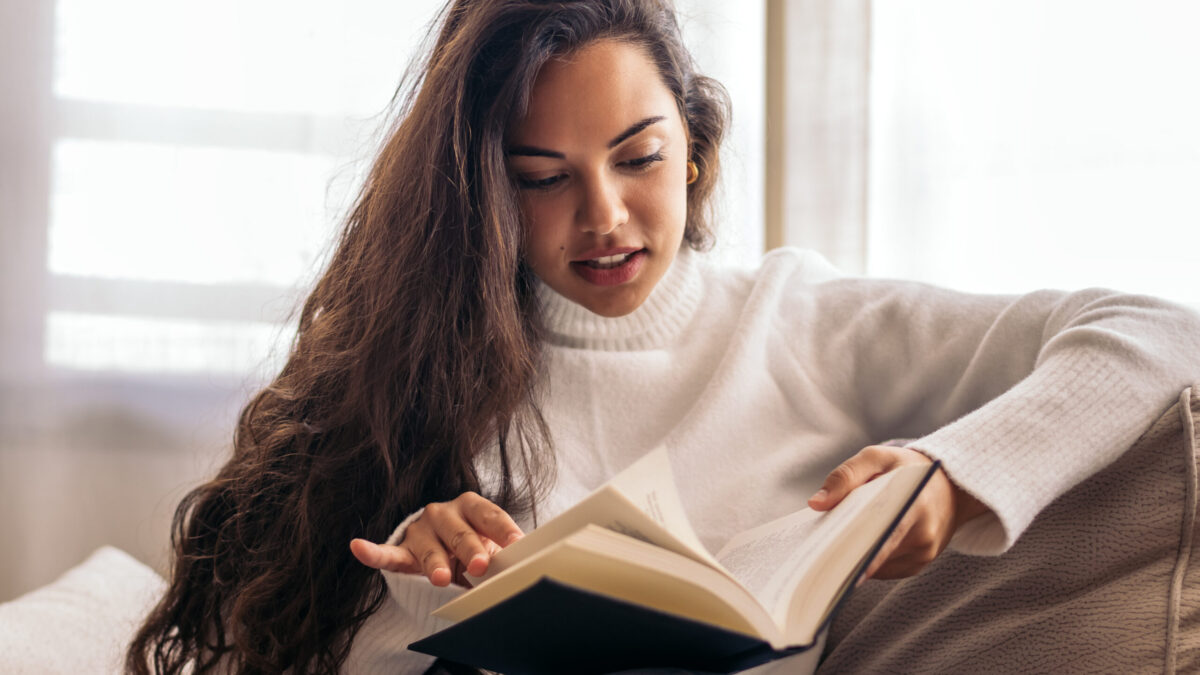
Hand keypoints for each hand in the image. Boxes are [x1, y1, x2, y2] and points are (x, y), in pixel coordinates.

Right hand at [349, 491, 523, 587]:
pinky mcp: (402, 550)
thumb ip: (503, 553)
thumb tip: (526, 569)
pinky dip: (372, 552)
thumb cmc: (472, 546)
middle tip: (480, 566)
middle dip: (470, 550)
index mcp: (472, 507)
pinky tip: (359, 547)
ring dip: (435, 563)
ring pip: (429, 548)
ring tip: (440, 578)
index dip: (503, 531)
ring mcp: (421, 531)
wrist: (441, 548)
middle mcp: (444, 513)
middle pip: (460, 532)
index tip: (517, 545)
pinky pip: (387, 553)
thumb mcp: (489, 546)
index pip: (489, 516)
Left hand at [807, 445, 988, 579]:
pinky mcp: (919, 564)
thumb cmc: (907, 468)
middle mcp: (924, 537)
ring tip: (831, 548)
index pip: (883, 538)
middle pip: (875, 557)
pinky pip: (885, 570)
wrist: (950, 484)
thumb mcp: (877, 458)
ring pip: (877, 566)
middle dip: (846, 558)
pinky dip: (867, 561)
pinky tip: (853, 549)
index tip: (829, 563)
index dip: (856, 554)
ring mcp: (924, 555)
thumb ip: (845, 476)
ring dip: (855, 559)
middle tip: (816, 559)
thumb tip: (816, 503)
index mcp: (915, 507)